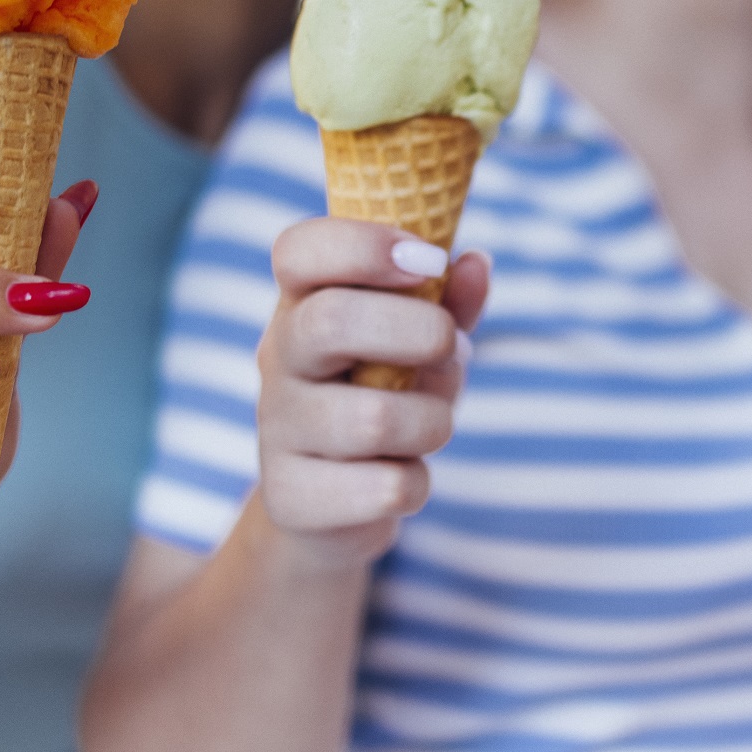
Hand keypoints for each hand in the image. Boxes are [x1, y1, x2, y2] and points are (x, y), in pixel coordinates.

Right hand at [256, 218, 486, 568]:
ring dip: (431, 422)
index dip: (363, 245)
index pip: (299, 251)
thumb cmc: (384, 397)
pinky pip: (383, 487)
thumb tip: (475, 265)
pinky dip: (415, 483)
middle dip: (419, 332)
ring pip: (371, 418)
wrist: (333, 506)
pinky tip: (399, 478)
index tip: (428, 260)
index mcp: (303, 303)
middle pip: (331, 322)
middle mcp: (277, 357)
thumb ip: (449, 303)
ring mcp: (276, 429)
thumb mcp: (420, 344)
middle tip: (447, 347)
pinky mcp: (290, 498)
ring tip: (428, 427)